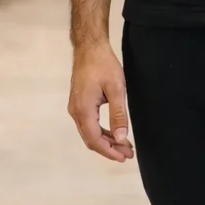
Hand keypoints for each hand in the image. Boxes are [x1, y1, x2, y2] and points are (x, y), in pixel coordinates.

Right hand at [68, 42, 133, 161]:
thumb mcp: (116, 89)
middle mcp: (76, 111)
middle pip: (91, 139)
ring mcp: (75, 108)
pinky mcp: (79, 104)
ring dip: (107, 141)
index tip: (124, 157)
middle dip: (109, 149)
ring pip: (90, 133)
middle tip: (128, 154)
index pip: (94, 139)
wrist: (89, 47)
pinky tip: (115, 133)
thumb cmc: (103, 65)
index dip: (109, 151)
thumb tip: (121, 138)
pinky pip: (89, 124)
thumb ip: (118, 114)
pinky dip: (102, 131)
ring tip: (125, 146)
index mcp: (83, 109)